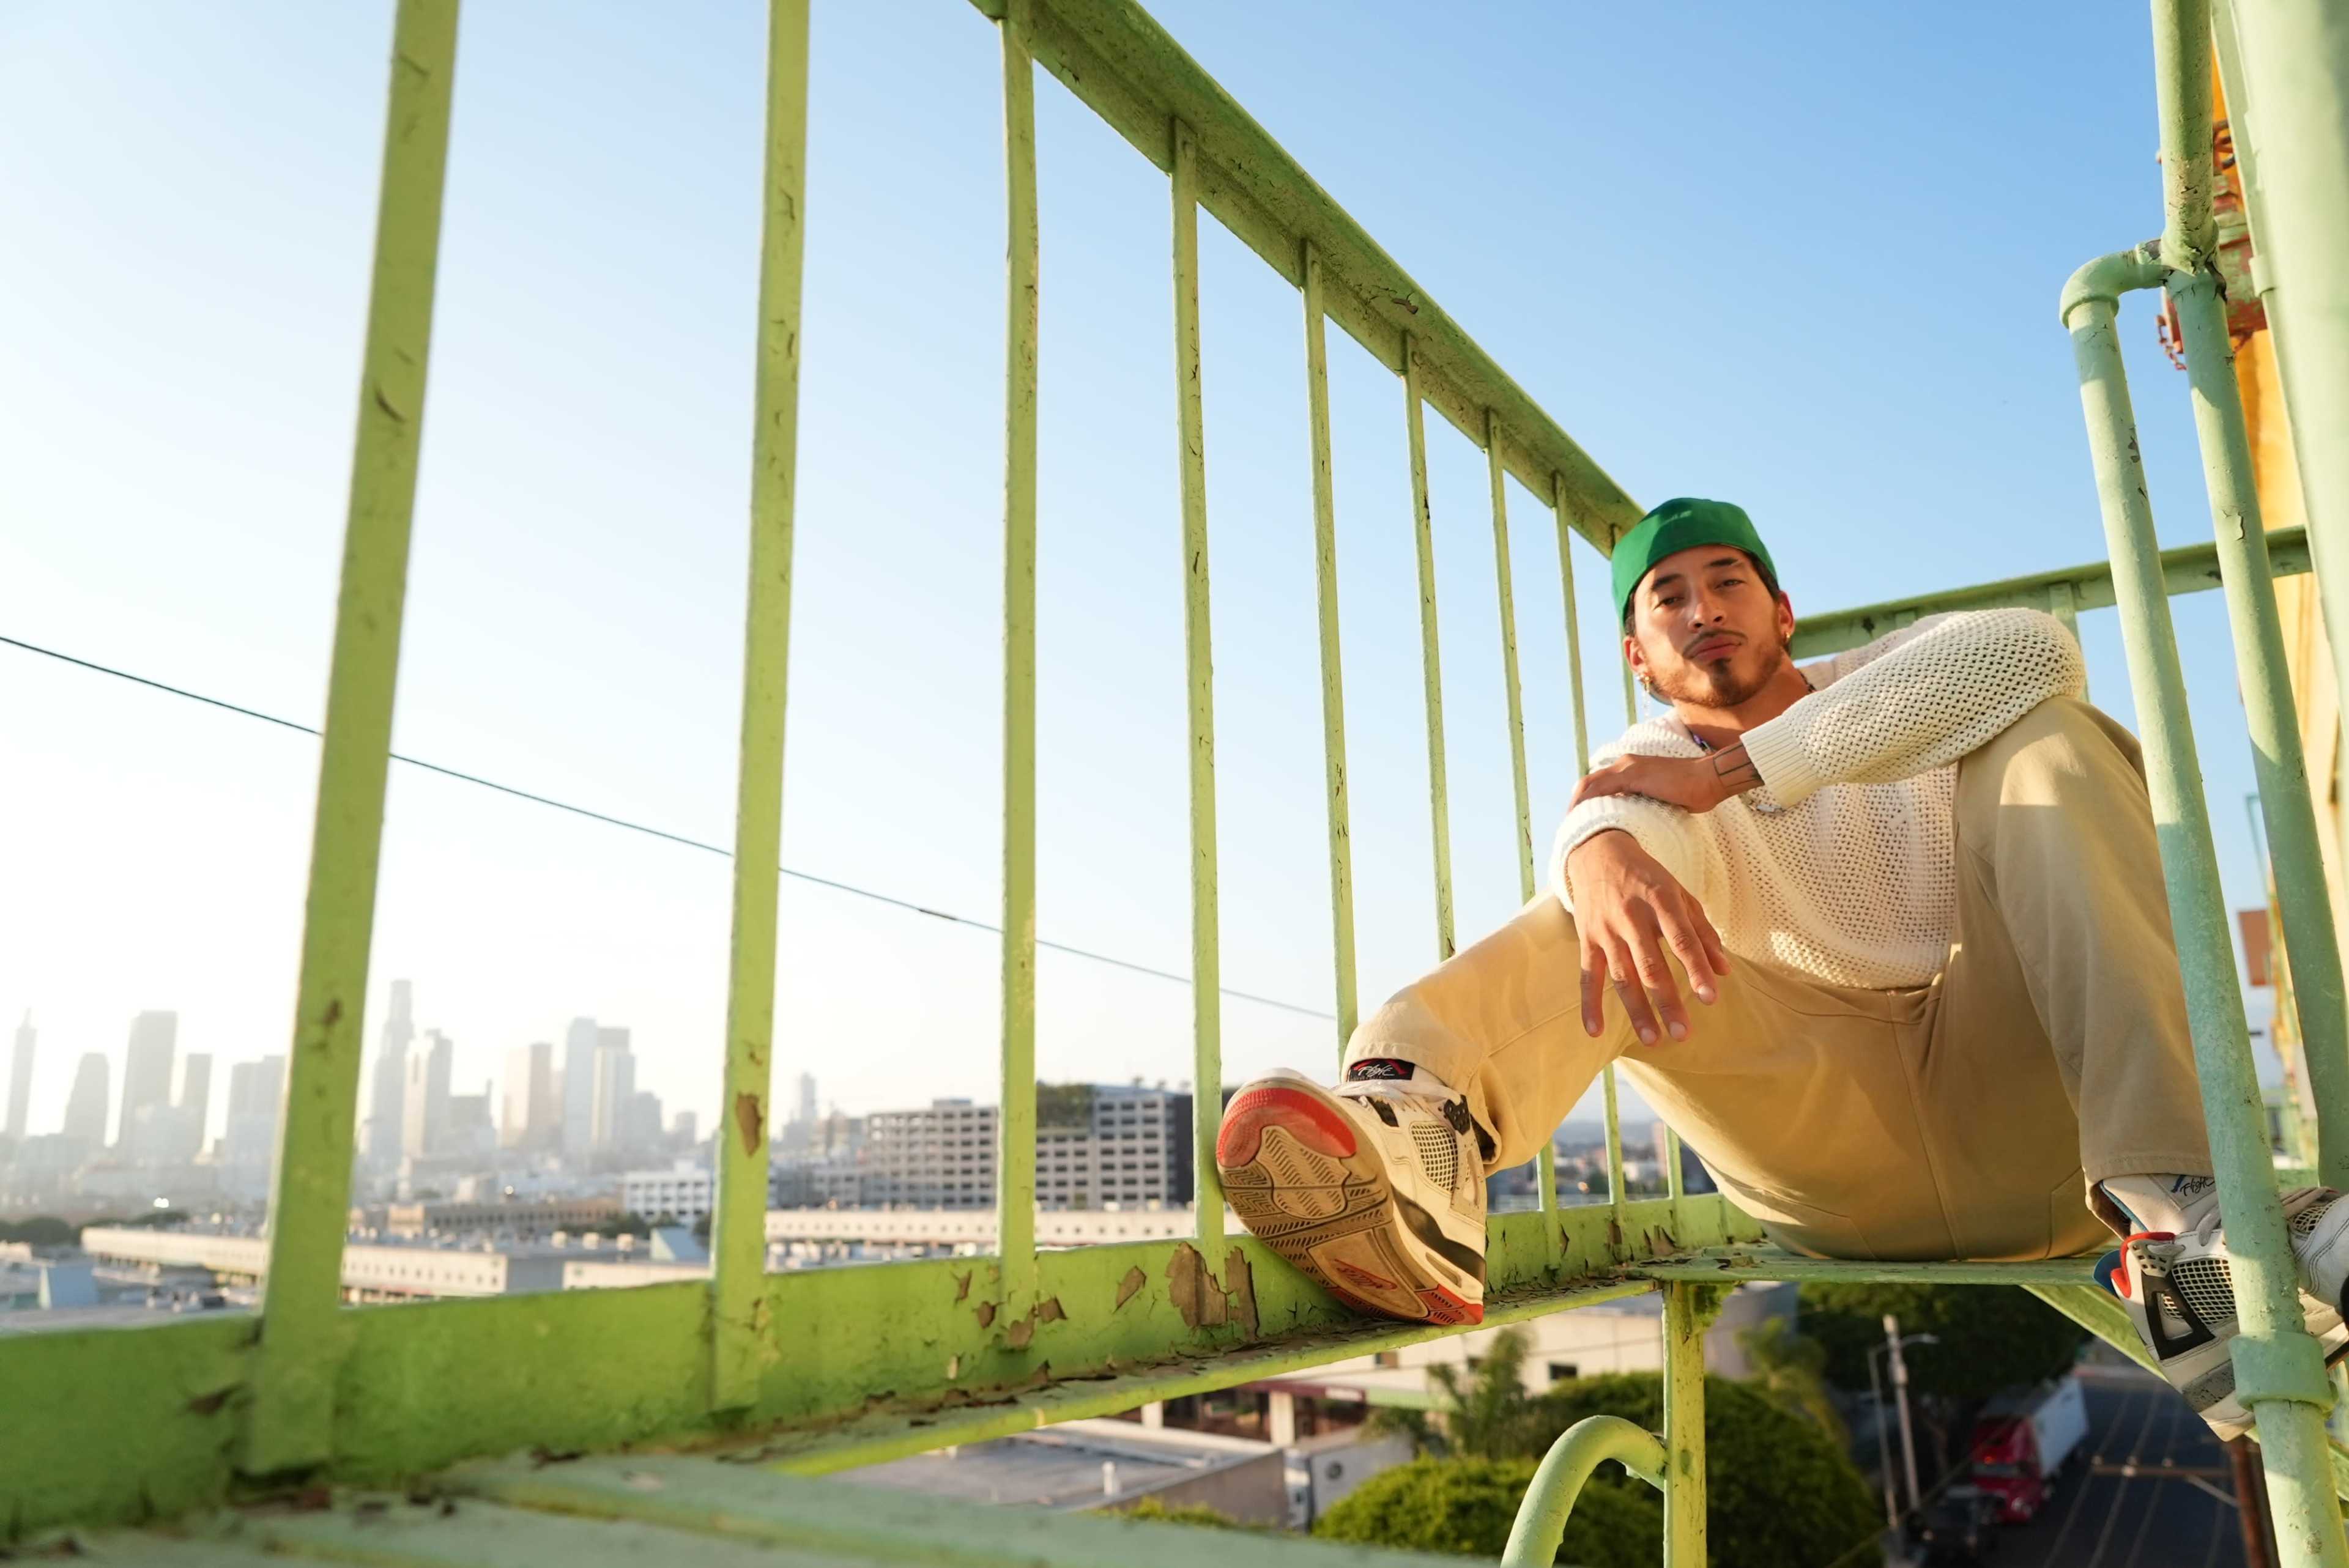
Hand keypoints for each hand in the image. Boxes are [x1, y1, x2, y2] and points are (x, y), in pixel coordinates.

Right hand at [1565, 831, 1730, 1045]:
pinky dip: (1589, 1005)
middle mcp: (1631, 916)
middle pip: (1650, 965)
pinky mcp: (1586, 939)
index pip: (1681, 940)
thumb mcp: (1680, 894)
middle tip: (1683, 1034)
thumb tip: (1725, 971)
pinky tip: (1595, 1032)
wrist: (1597, 853)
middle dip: (1666, 1002)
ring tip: (1652, 1039)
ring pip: (1621, 976)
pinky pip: (1586, 976)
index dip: (1696, 969)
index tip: (1710, 998)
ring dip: (1636, 1010)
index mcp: (1660, 900)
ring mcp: (1605, 930)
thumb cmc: (1647, 879)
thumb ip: (1703, 932)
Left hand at [1570, 742, 1756, 814]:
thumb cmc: (1692, 792)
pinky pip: (1603, 788)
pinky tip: (1584, 817)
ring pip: (1591, 785)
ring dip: (1578, 804)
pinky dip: (1590, 802)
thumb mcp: (1661, 799)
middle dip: (1576, 804)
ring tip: (1571, 825)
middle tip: (1569, 825)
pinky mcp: (1634, 774)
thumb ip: (1644, 804)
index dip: (1586, 801)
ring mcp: (1628, 767)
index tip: (1579, 820)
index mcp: (1630, 768)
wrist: (1709, 779)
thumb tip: (1633, 821)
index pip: (1599, 784)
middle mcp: (1625, 763)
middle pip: (1588, 783)